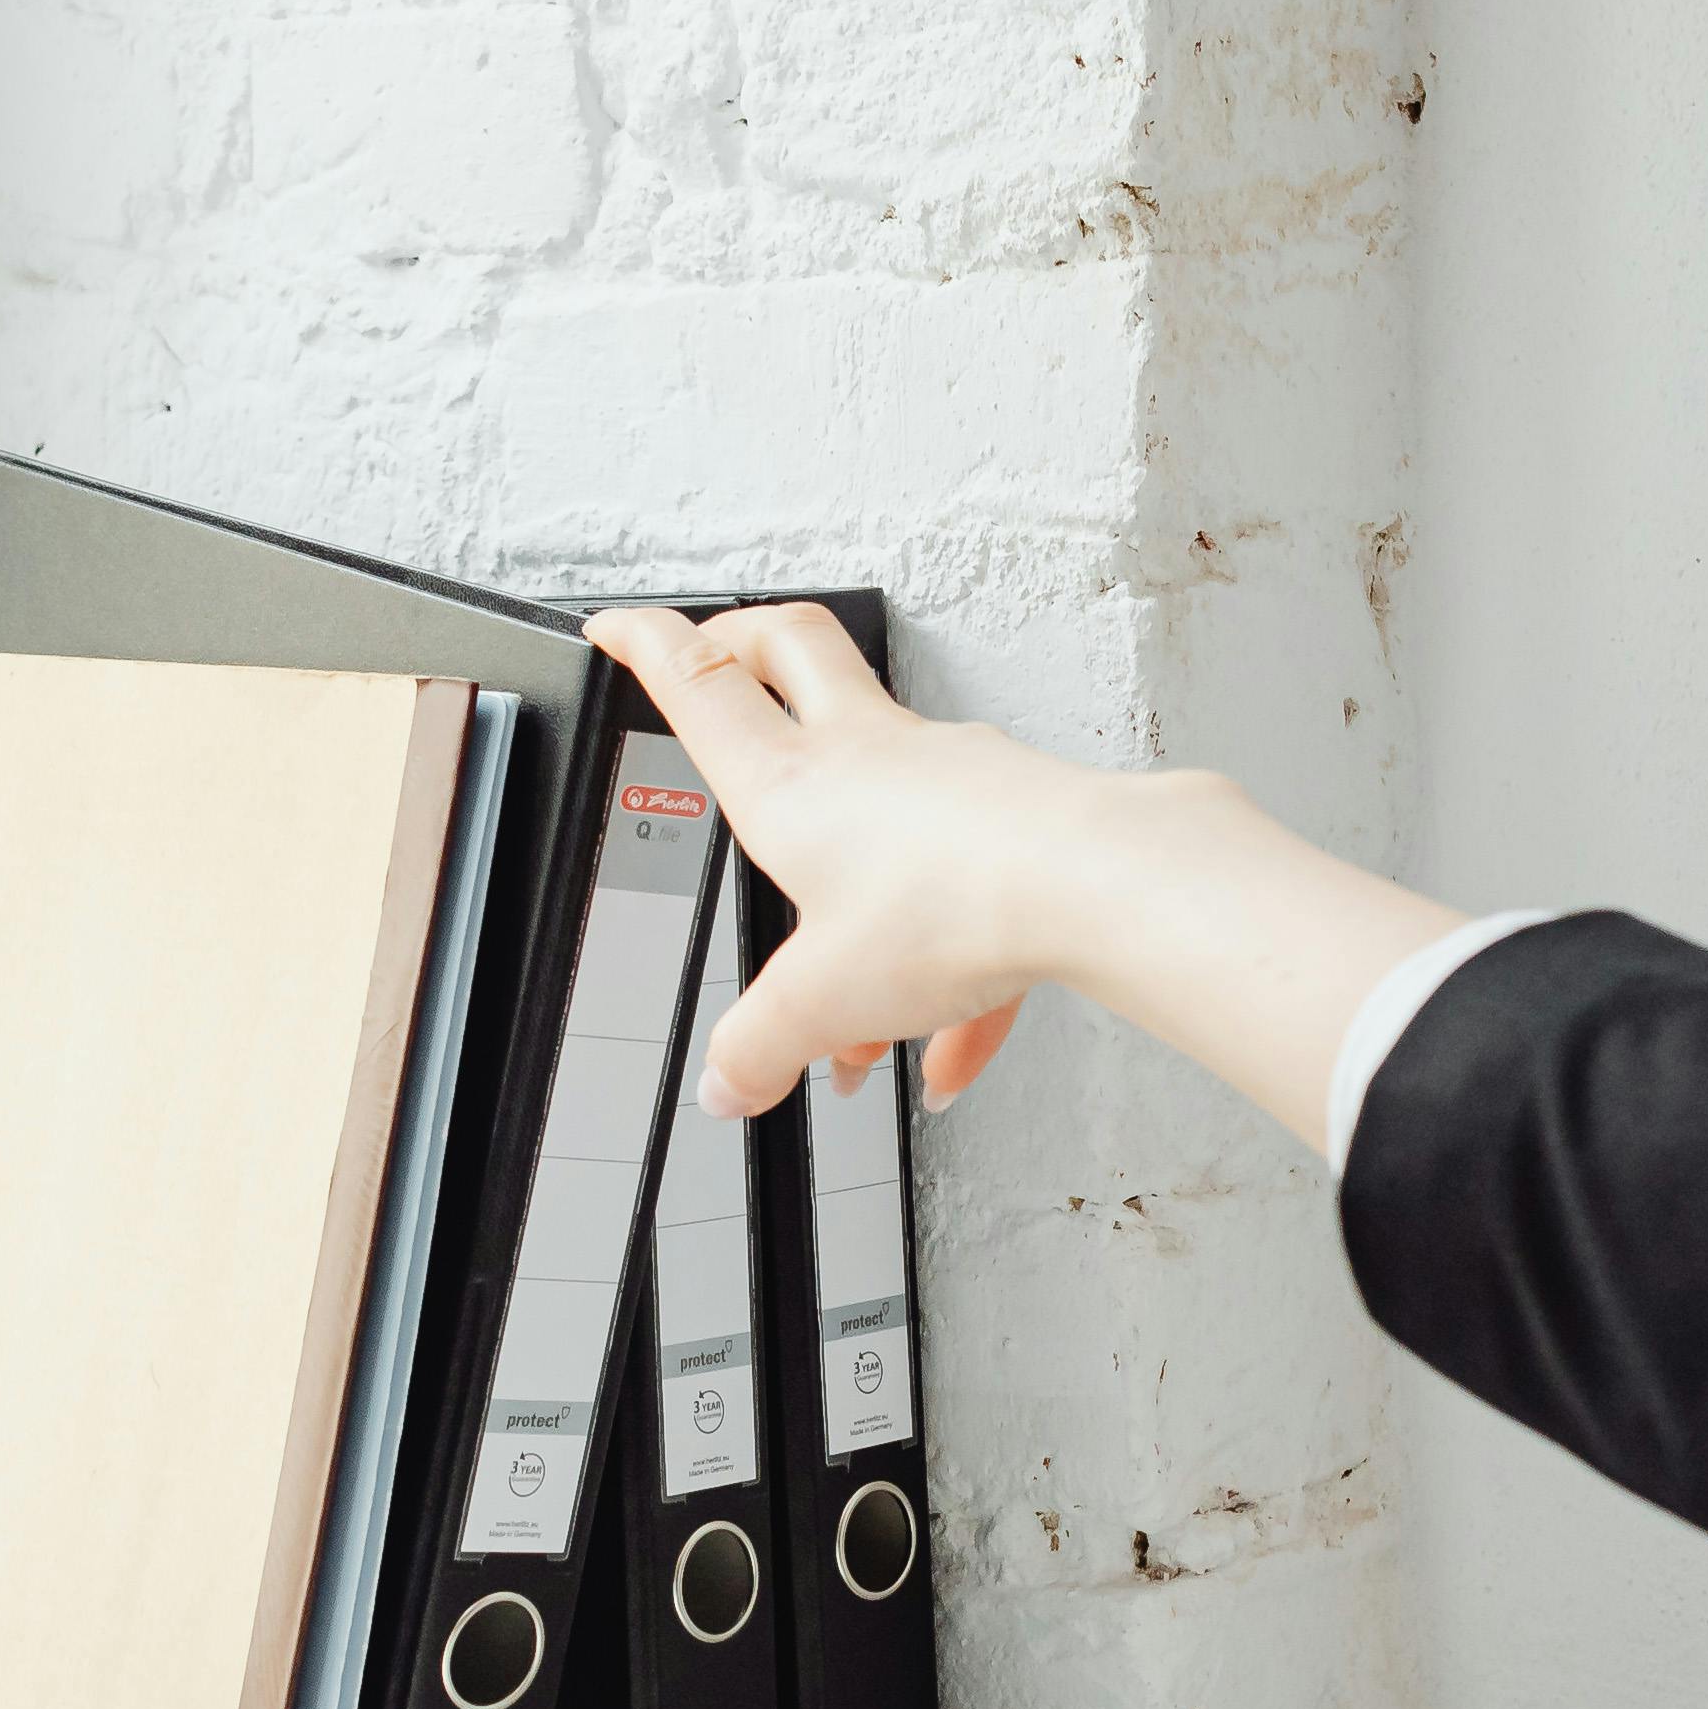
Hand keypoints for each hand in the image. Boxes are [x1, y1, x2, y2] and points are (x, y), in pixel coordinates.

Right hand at [585, 601, 1074, 1109]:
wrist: (1091, 885)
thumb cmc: (958, 902)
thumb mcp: (822, 1000)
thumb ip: (763, 1046)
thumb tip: (729, 1080)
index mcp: (791, 781)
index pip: (696, 682)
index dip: (643, 644)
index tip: (616, 627)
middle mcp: (867, 751)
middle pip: (790, 645)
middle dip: (742, 640)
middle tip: (719, 651)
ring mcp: (946, 768)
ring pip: (886, 776)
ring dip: (857, 862)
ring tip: (860, 981)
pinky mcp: (1012, 807)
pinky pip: (966, 878)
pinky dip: (951, 962)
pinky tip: (956, 1047)